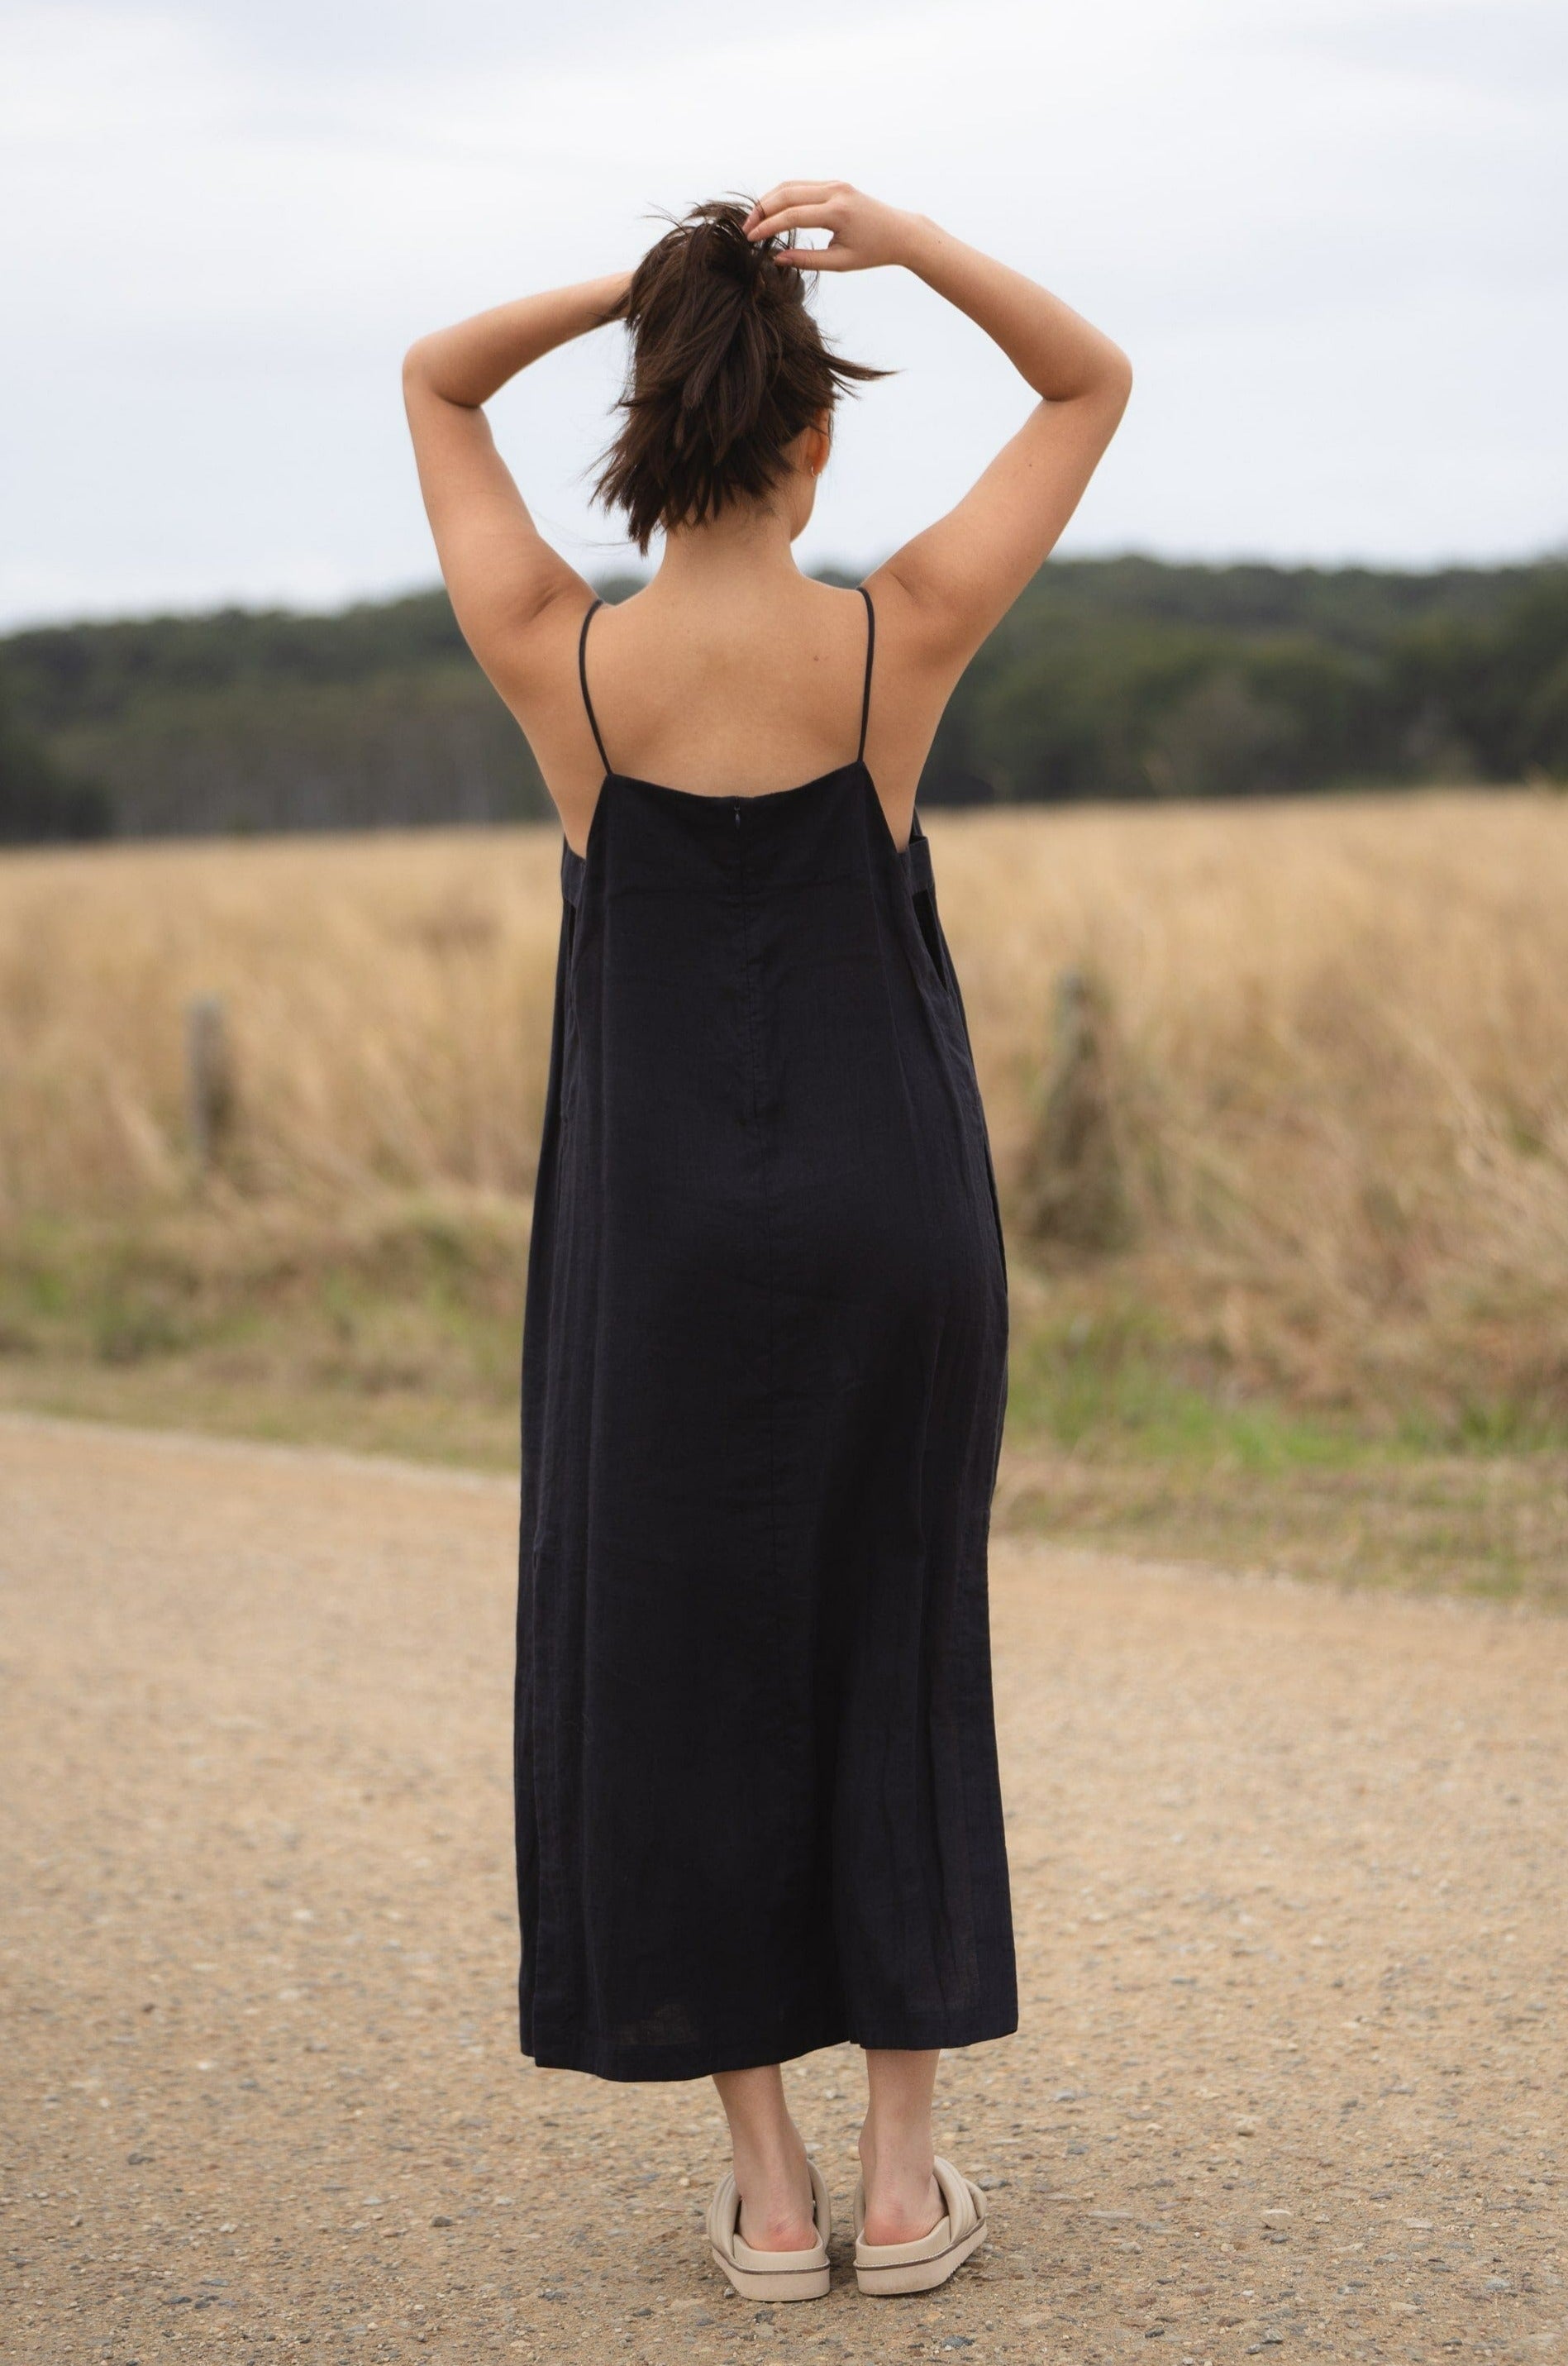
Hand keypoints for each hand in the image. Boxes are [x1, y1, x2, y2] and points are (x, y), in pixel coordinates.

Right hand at [742, 182, 925, 273]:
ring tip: (755, 221)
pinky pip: (801, 186)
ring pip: (791, 185)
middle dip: (762, 210)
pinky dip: (783, 196)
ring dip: (769, 200)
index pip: (792, 216)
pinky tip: (772, 212)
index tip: (750, 240)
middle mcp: (835, 191)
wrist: (900, 231)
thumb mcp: (840, 263)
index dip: (767, 228)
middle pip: (786, 193)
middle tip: (746, 230)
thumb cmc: (873, 251)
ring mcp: (834, 183)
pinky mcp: (834, 184)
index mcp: (837, 212)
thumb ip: (807, 260)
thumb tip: (777, 258)